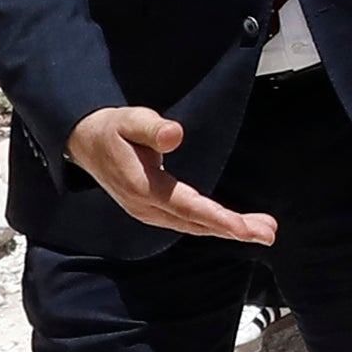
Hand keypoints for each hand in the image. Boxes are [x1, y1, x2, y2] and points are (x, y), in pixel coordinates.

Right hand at [70, 105, 272, 243]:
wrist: (83, 143)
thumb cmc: (111, 130)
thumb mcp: (130, 119)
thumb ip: (153, 128)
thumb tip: (176, 134)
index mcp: (144, 188)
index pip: (189, 207)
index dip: (219, 218)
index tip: (245, 228)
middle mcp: (147, 207)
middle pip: (197, 223)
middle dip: (235, 230)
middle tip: (269, 232)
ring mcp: (149, 213)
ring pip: (194, 226)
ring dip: (228, 230)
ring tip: (263, 229)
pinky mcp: (152, 212)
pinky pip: (187, 223)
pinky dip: (212, 226)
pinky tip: (233, 226)